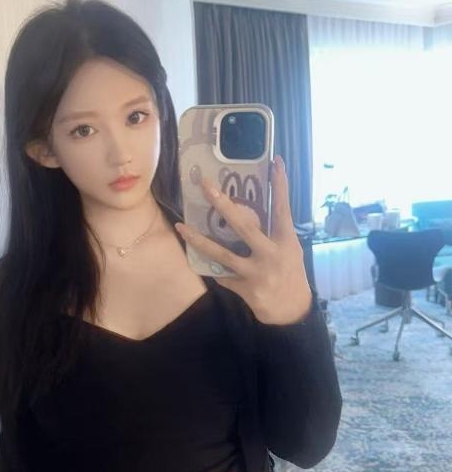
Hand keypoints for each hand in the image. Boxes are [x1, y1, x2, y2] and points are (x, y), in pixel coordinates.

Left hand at [175, 155, 311, 324]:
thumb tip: (252, 207)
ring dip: (199, 240)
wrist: (291, 309)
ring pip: (222, 254)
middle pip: (244, 226)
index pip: (283, 208)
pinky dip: (211, 268)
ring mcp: (256, 272)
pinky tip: (197, 260)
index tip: (276, 162)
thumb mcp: (290, 249)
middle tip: (206, 186)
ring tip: (180, 227)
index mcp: (286, 240)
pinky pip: (221, 274)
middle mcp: (271, 254)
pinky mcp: (245, 288)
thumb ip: (273, 230)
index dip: (280, 185)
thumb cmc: (290, 272)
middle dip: (223, 205)